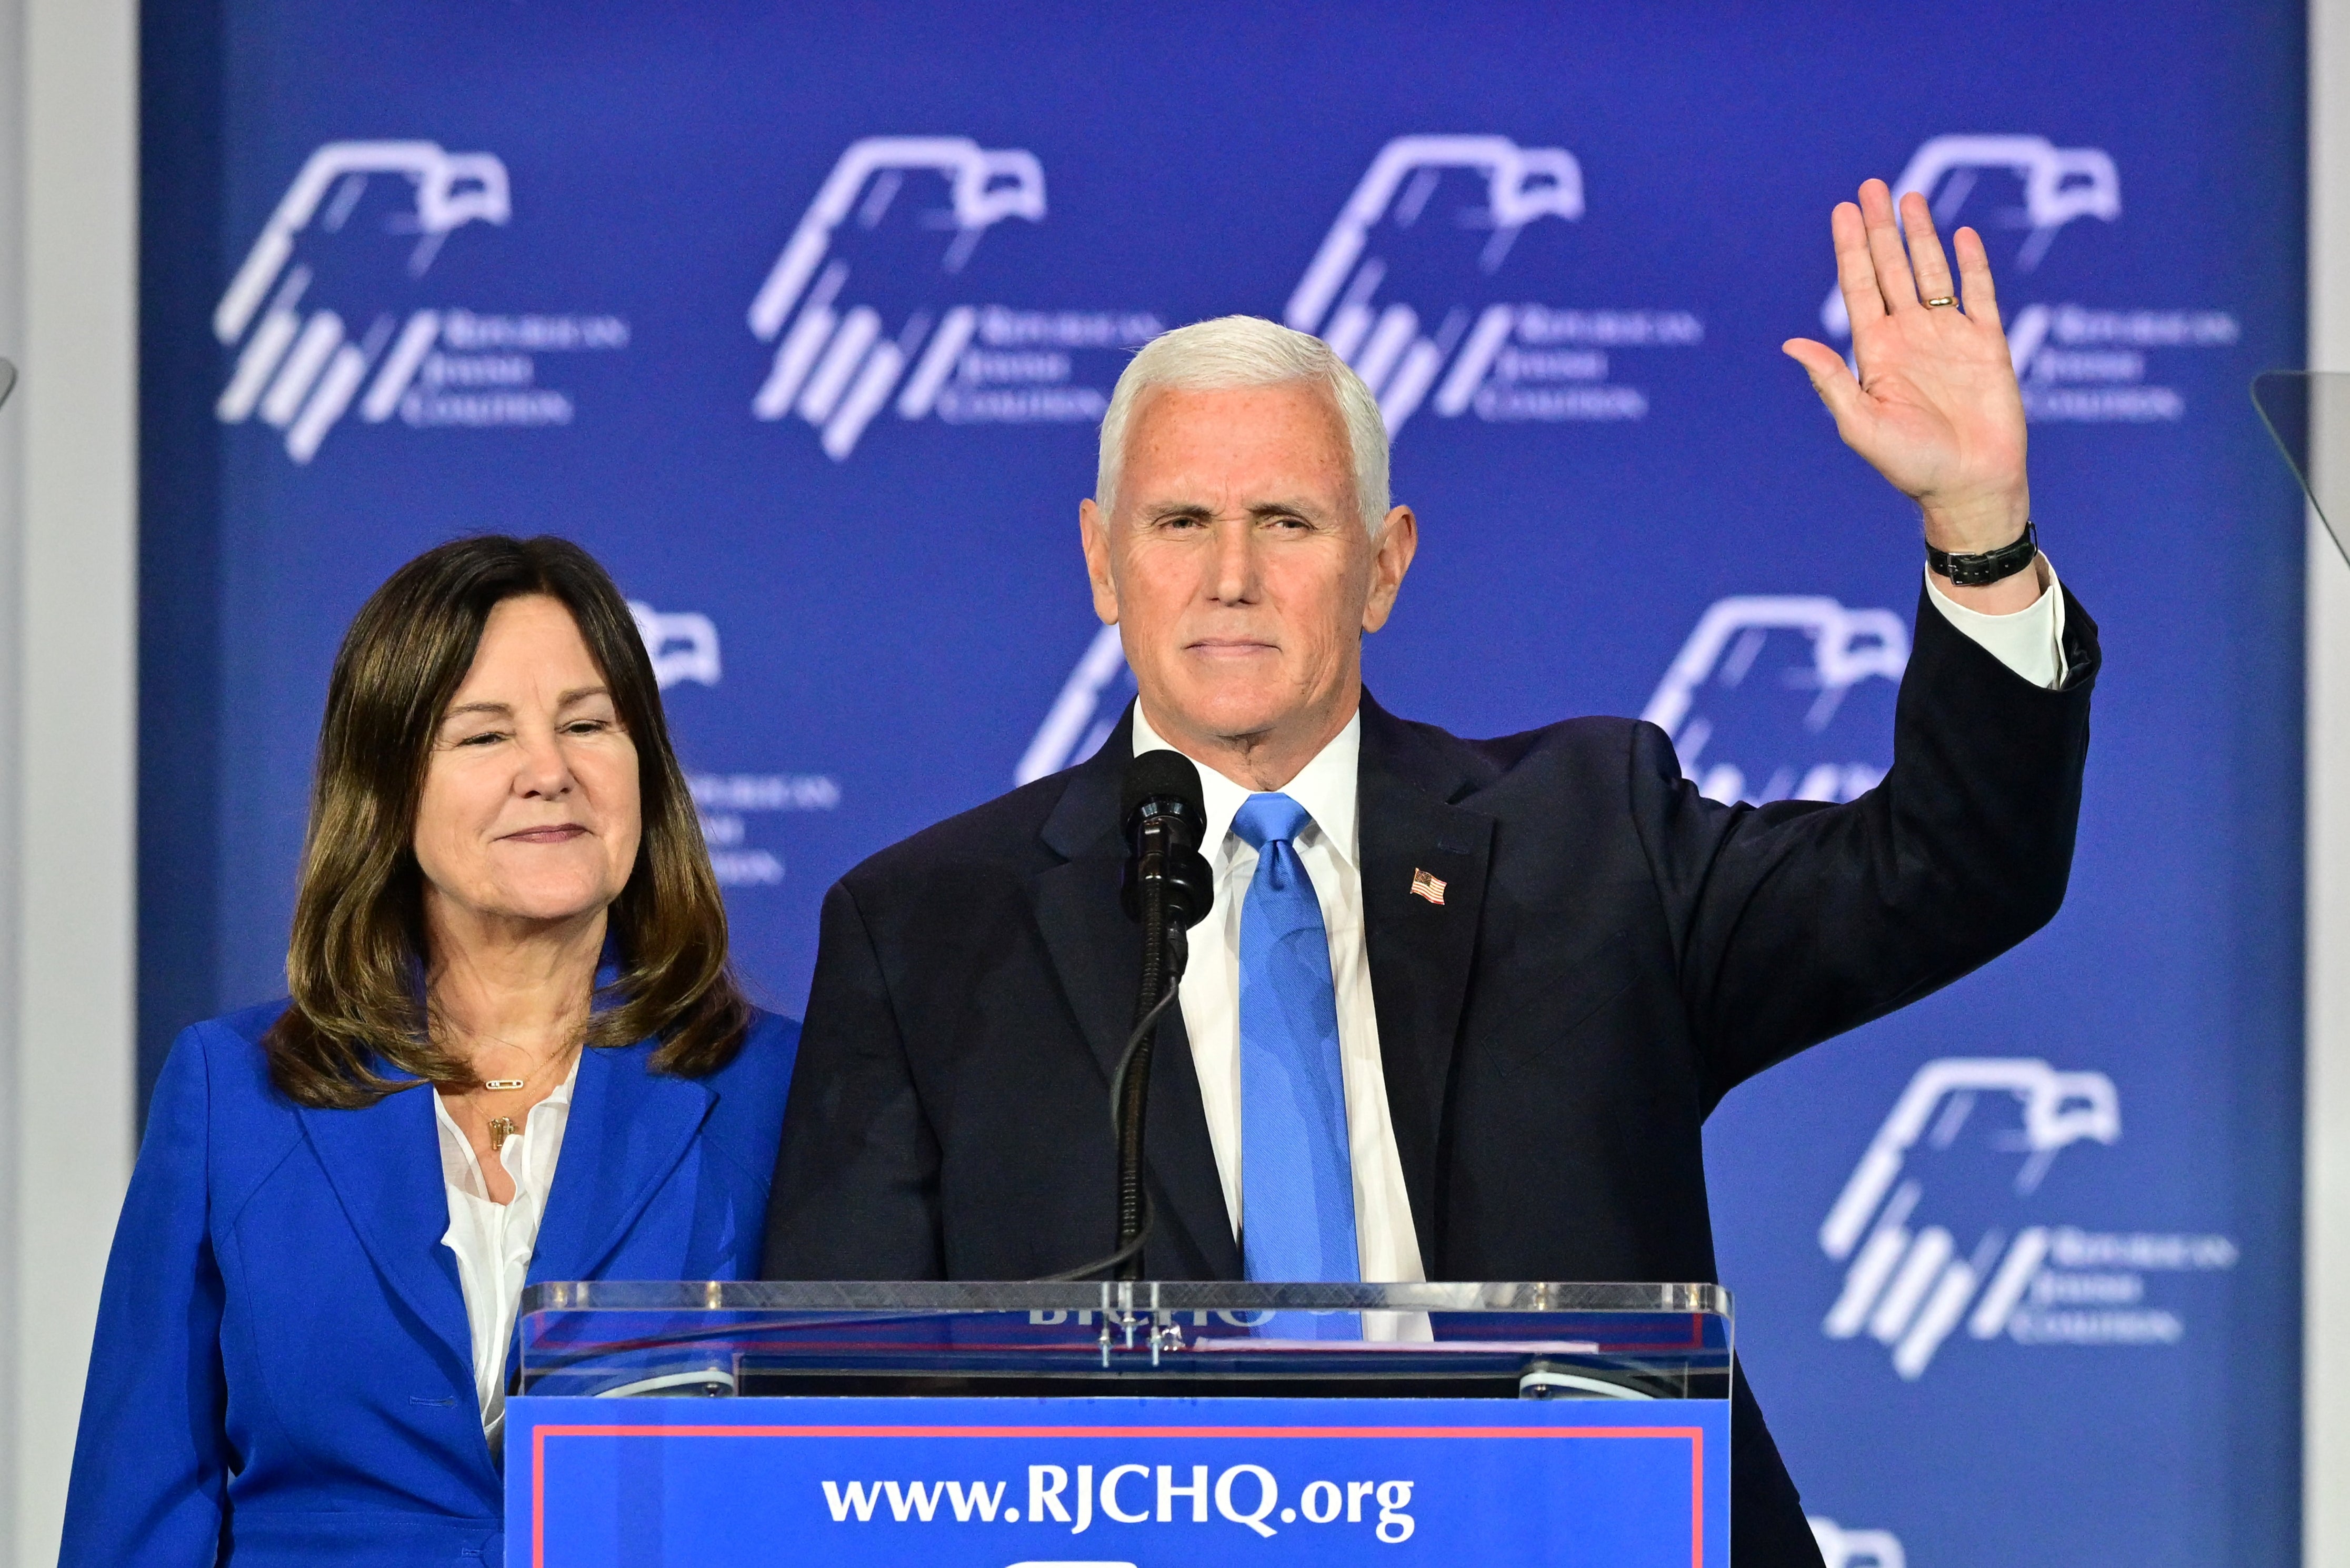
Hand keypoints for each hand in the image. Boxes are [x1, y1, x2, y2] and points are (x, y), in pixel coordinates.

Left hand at [1783, 180, 2032, 575]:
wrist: (1969, 486)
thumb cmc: (1911, 465)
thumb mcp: (1860, 425)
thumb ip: (1831, 382)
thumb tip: (1792, 343)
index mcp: (1875, 353)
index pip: (1859, 287)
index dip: (1850, 248)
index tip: (1842, 209)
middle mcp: (1909, 337)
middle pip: (1891, 269)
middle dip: (1880, 229)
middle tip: (1871, 187)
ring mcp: (1948, 338)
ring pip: (1931, 273)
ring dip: (1920, 236)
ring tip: (1909, 197)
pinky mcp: (1988, 345)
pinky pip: (1979, 295)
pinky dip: (1972, 265)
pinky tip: (1962, 236)